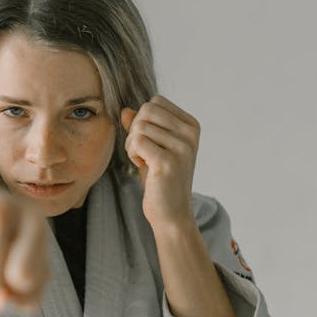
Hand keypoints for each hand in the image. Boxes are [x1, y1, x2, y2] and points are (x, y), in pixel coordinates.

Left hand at [121, 96, 200, 230]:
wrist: (171, 214)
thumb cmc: (161, 181)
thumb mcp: (152, 148)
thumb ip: (140, 127)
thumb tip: (125, 110)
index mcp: (191, 126)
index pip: (156, 102)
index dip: (143, 119)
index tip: (149, 142)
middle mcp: (190, 134)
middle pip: (147, 110)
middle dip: (135, 129)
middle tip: (141, 152)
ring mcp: (181, 147)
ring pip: (139, 126)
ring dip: (132, 144)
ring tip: (143, 161)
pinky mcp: (168, 161)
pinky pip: (137, 141)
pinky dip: (132, 153)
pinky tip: (142, 167)